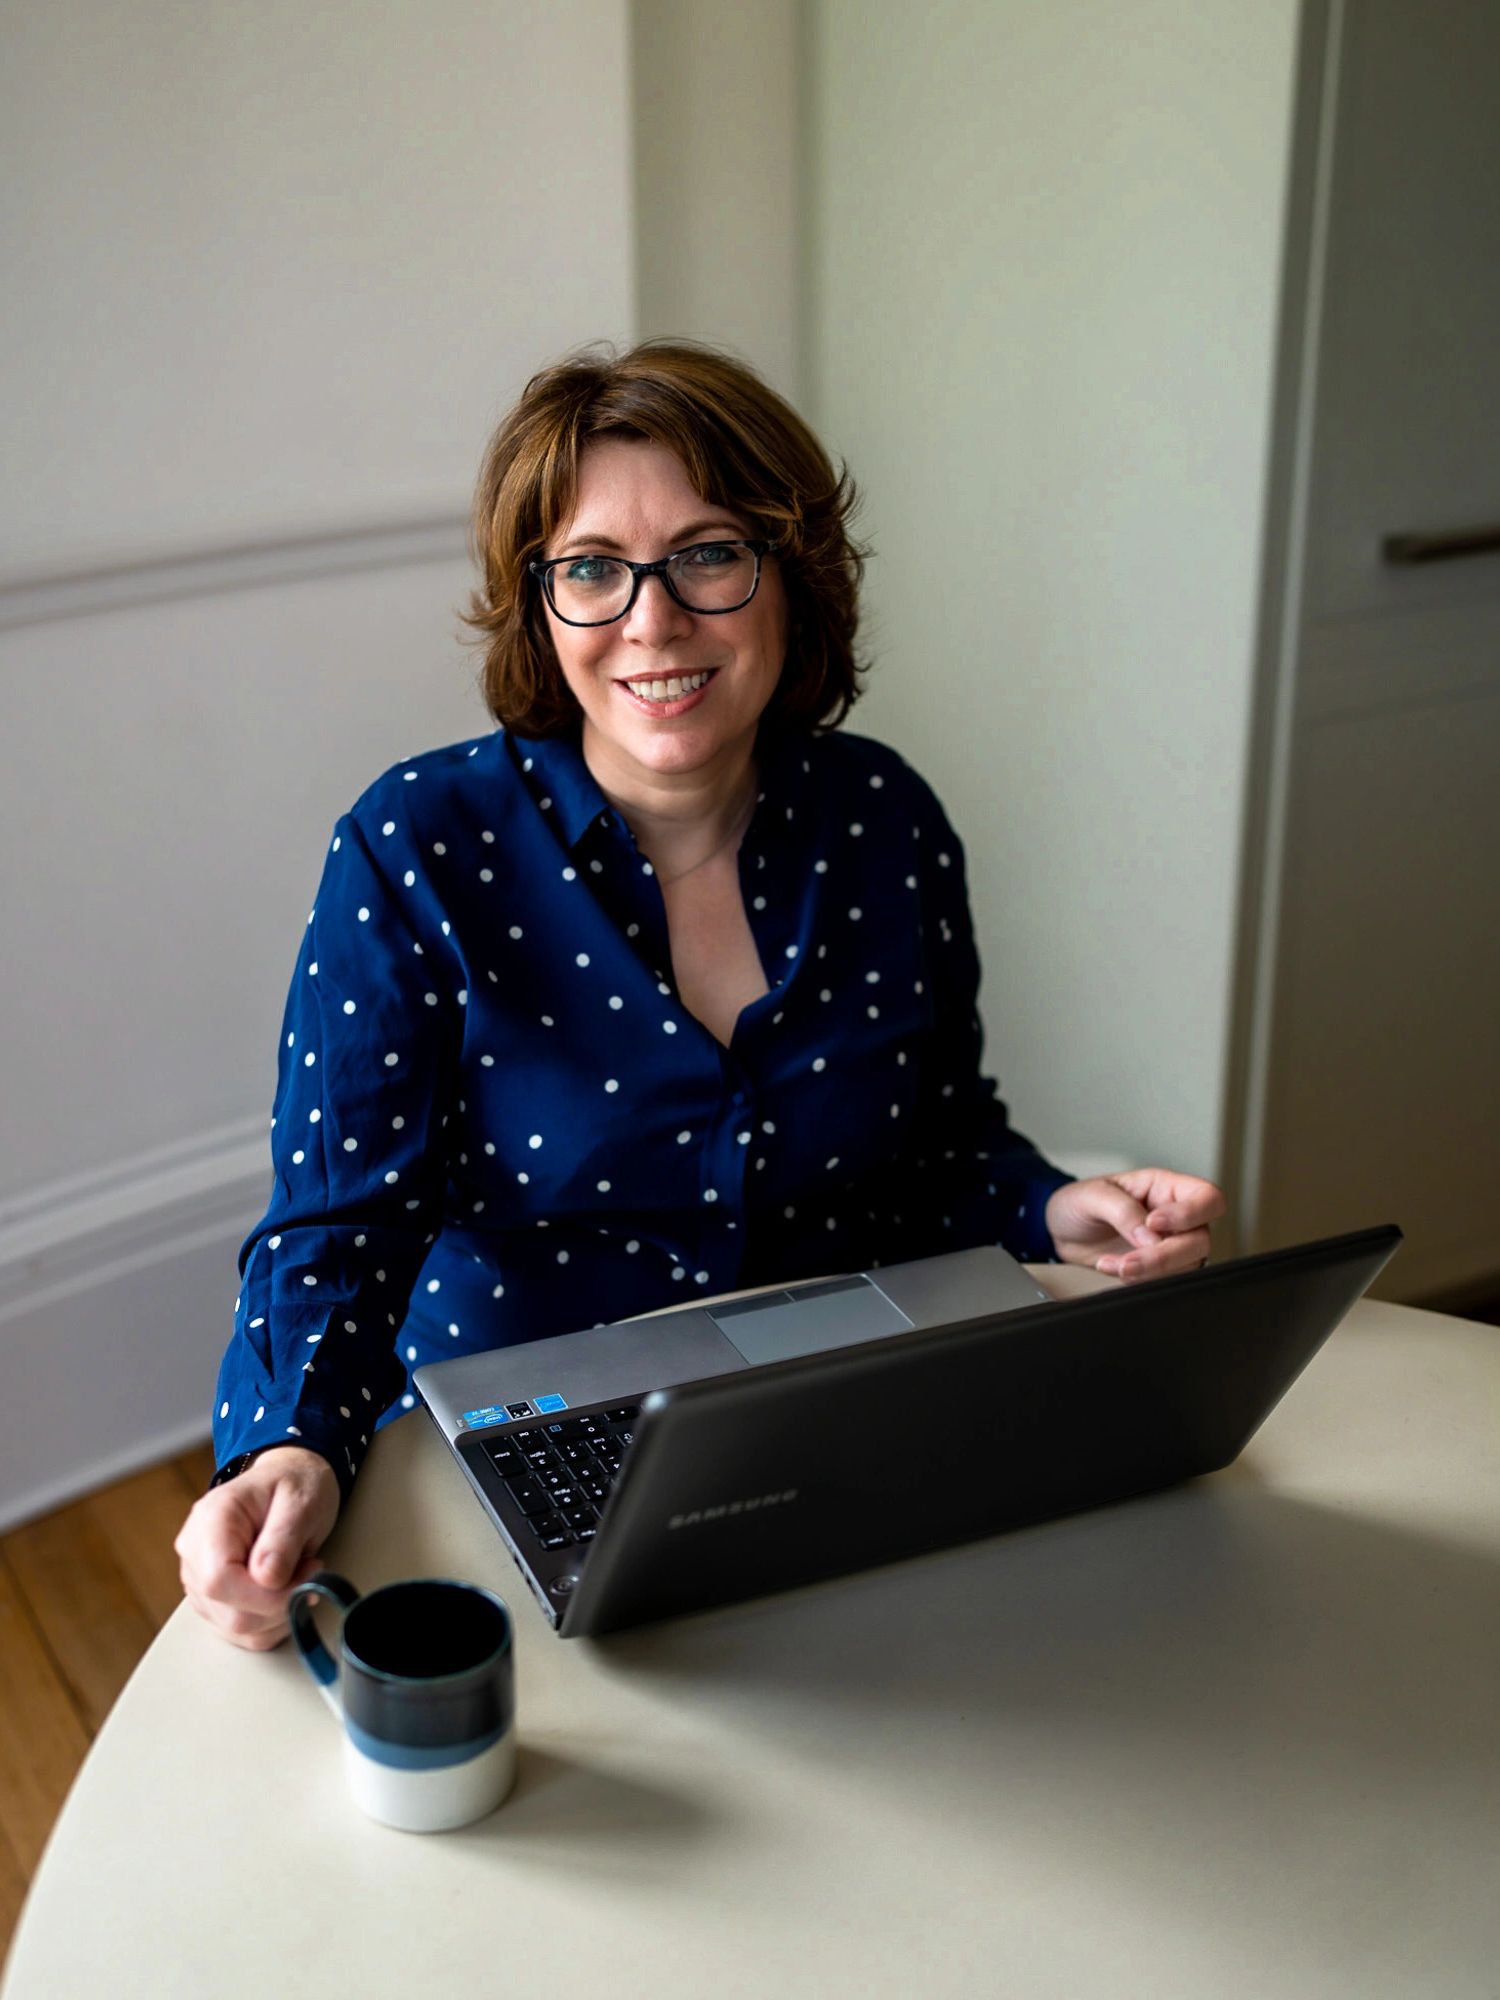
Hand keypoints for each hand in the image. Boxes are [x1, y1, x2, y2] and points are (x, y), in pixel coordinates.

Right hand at [175, 1445, 340, 1649]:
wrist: (290, 1479)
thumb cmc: (294, 1484)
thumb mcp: (301, 1500)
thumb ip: (283, 1538)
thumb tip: (267, 1578)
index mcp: (211, 1521)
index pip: (218, 1580)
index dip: (262, 1596)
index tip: (302, 1580)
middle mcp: (195, 1553)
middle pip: (228, 1612)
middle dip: (279, 1604)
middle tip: (310, 1571)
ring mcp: (200, 1579)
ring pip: (235, 1629)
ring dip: (278, 1615)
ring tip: (298, 1576)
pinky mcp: (214, 1599)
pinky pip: (241, 1632)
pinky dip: (272, 1623)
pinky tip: (286, 1593)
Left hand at [1045, 1169, 1225, 1281]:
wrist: (1061, 1232)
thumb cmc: (1080, 1203)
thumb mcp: (1092, 1195)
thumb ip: (1122, 1210)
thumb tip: (1149, 1236)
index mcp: (1166, 1188)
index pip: (1207, 1198)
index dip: (1190, 1213)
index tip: (1152, 1222)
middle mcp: (1176, 1217)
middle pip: (1200, 1240)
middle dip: (1163, 1255)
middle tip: (1128, 1261)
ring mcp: (1170, 1245)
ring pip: (1187, 1265)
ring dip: (1150, 1271)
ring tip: (1112, 1265)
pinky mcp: (1159, 1270)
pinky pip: (1166, 1281)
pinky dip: (1140, 1281)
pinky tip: (1112, 1269)